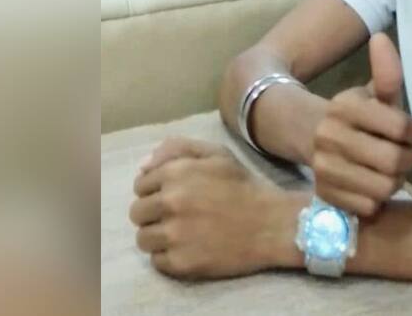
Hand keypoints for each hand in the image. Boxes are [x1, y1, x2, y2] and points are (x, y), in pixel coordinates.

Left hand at [130, 136, 306, 278]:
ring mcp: (174, 235)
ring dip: (158, 237)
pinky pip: (157, 261)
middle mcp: (170, 202)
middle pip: (137, 213)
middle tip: (178, 216)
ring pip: (143, 239)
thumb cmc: (244, 187)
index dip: (156, 190)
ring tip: (181, 234)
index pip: (140, 185)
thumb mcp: (216, 154)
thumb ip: (177, 149)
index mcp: (176, 173)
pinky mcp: (181, 262)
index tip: (174, 197)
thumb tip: (142, 166)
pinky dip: (169, 257)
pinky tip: (189, 248)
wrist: (274, 224)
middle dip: (153, 214)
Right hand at [312, 32, 411, 216]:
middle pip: (394, 161)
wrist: (309, 136)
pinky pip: (369, 207)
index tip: (410, 132)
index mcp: (345, 107)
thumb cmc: (356, 116)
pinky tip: (371, 185)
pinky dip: (377, 199)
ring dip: (394, 181)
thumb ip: (386, 72)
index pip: (401, 128)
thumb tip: (381, 37)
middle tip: (403, 154)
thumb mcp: (372, 93)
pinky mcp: (325, 195)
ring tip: (388, 170)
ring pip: (384, 187)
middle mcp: (330, 137)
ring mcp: (324, 169)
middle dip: (407, 159)